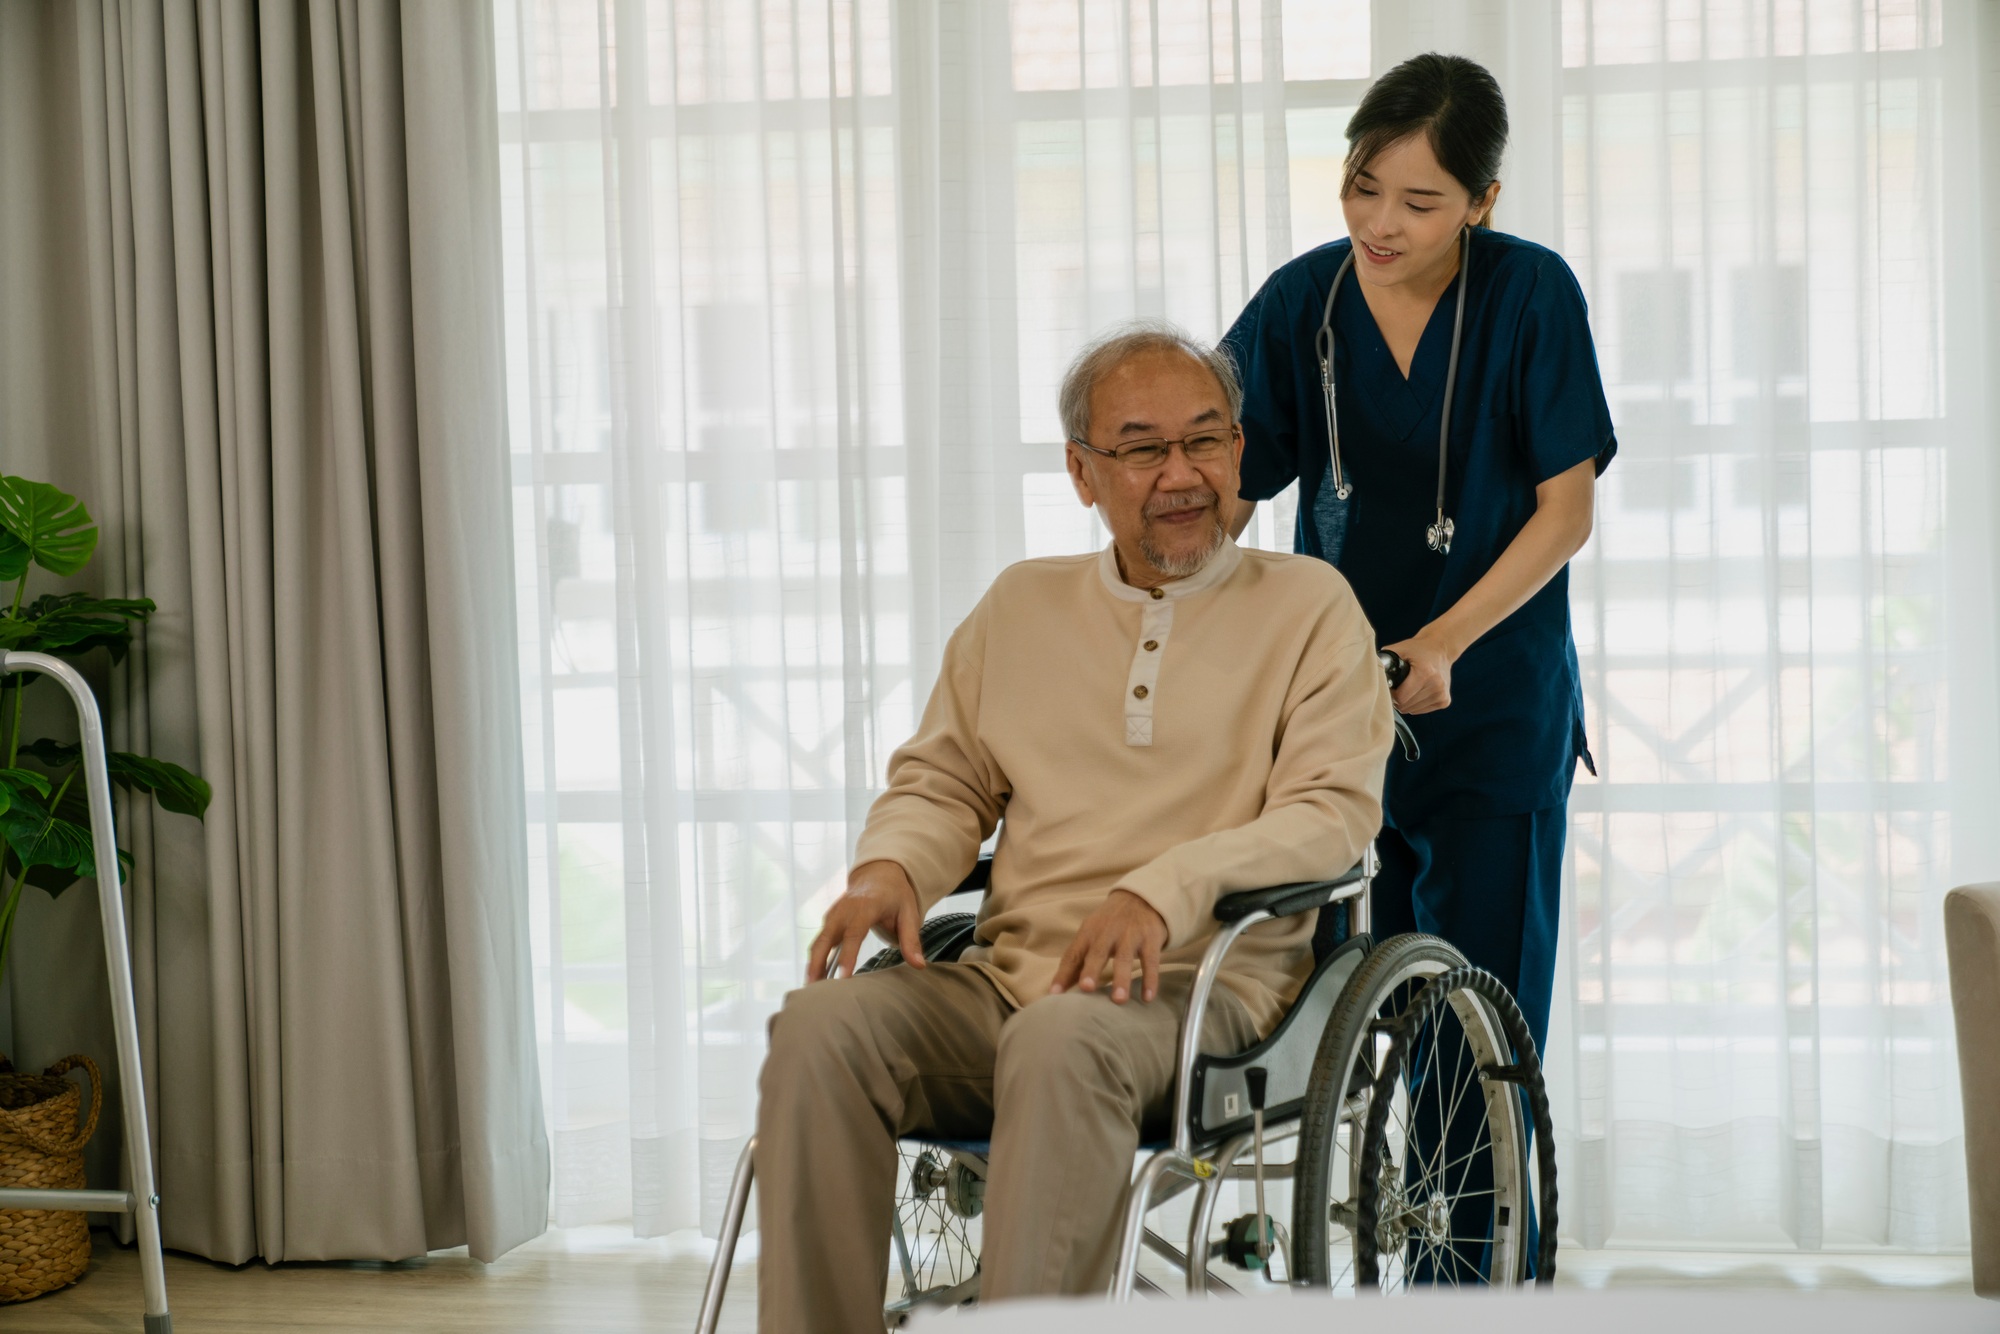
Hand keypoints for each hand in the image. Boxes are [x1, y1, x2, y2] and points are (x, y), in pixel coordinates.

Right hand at [806, 860, 925, 982]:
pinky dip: (815, 959)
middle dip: (818, 963)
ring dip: (813, 964)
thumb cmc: (895, 895)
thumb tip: (919, 966)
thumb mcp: (909, 913)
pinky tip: (816, 978)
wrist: (878, 874)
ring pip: (818, 941)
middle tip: (815, 990)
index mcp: (866, 906)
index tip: (842, 978)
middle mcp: (844, 910)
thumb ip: (911, 940)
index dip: (847, 956)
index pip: (854, 934)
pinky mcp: (829, 920)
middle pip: (826, 939)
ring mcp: (834, 914)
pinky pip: (819, 941)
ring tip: (811, 990)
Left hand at [1049, 889, 1167, 1003]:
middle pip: (1098, 952)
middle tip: (1086, 988)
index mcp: (1089, 932)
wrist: (1142, 898)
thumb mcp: (1092, 935)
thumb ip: (1077, 961)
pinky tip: (1147, 998)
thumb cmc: (1110, 924)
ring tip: (1119, 1000)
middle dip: (1091, 970)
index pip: (1073, 954)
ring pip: (1125, 958)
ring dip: (1121, 979)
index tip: (1054, 994)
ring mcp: (1130, 935)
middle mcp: (1108, 932)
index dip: (1063, 974)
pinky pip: (1151, 961)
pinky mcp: (1150, 939)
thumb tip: (1056, 990)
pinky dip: (1150, 979)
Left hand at [1384, 631, 1454, 714]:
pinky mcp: (1444, 701)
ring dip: (1406, 702)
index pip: (1401, 698)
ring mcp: (1441, 695)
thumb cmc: (1419, 649)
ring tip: (1408, 687)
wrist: (1441, 648)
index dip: (1391, 694)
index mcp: (1425, 673)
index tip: (1390, 686)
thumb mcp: (1401, 649)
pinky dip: (1415, 704)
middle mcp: (1436, 685)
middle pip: (1406, 705)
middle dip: (1397, 698)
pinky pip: (1421, 710)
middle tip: (1397, 686)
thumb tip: (1371, 670)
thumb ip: (1385, 659)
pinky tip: (1417, 691)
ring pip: (1413, 710)